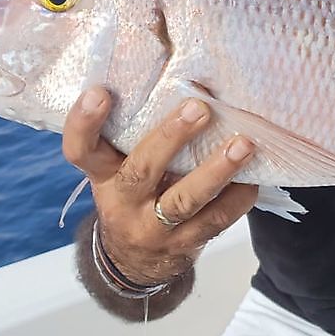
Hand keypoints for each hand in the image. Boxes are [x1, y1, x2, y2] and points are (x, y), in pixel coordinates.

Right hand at [62, 87, 257, 285]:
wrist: (135, 262)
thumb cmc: (133, 191)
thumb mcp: (117, 165)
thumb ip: (133, 131)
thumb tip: (181, 73)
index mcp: (102, 175)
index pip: (80, 150)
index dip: (85, 123)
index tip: (101, 91)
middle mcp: (122, 202)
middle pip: (141, 170)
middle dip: (171, 137)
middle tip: (199, 107)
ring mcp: (154, 228)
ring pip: (184, 200)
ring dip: (216, 170)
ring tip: (243, 144)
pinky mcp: (185, 244)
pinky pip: (216, 221)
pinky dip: (238, 197)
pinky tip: (254, 174)